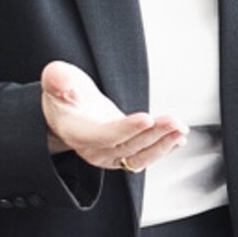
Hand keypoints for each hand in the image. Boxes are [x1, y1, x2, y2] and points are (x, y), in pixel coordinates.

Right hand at [41, 60, 186, 169]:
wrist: (69, 110)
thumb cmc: (65, 94)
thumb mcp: (57, 79)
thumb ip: (58, 79)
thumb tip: (59, 79)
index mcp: (76, 132)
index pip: (102, 135)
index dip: (126, 129)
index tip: (147, 118)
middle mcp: (94, 149)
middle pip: (127, 146)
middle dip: (154, 134)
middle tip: (173, 121)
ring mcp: (110, 155)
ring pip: (139, 156)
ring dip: (163, 144)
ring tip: (180, 129)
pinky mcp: (125, 154)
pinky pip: (145, 157)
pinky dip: (164, 149)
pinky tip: (178, 138)